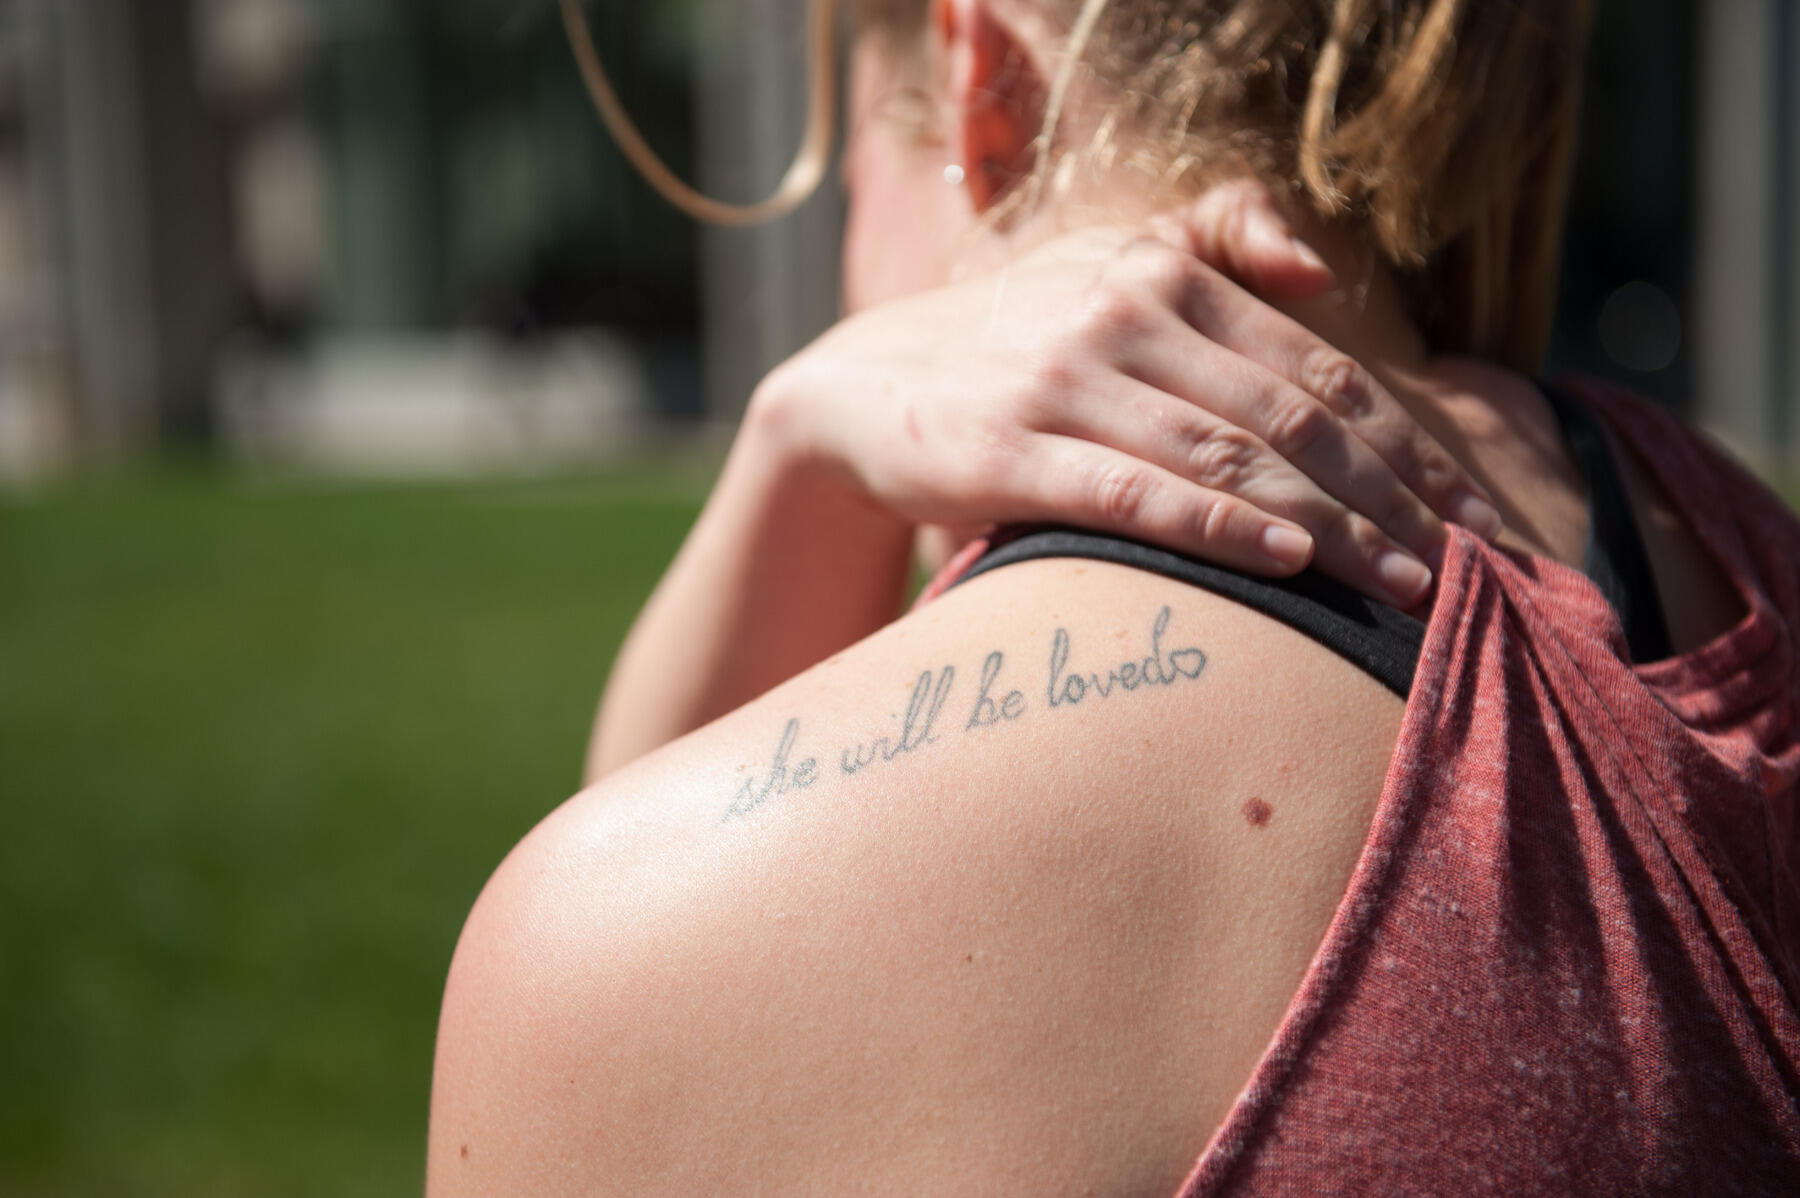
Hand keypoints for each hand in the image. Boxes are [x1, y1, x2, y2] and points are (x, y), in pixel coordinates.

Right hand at [749, 181, 1501, 607]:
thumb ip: (1214, 240)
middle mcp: (1120, 317)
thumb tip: (1323, 266)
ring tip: (1405, 584)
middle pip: (1291, 416)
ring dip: (1332, 526)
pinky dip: (1219, 525)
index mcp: (1159, 275)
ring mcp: (1062, 385)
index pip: (1313, 365)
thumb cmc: (1013, 344)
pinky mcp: (1009, 453)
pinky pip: (1134, 492)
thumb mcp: (1105, 265)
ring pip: (1229, 457)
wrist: (863, 392)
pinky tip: (1289, 562)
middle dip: (1391, 495)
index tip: (1467, 505)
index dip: (1404, 437)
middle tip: (1464, 564)